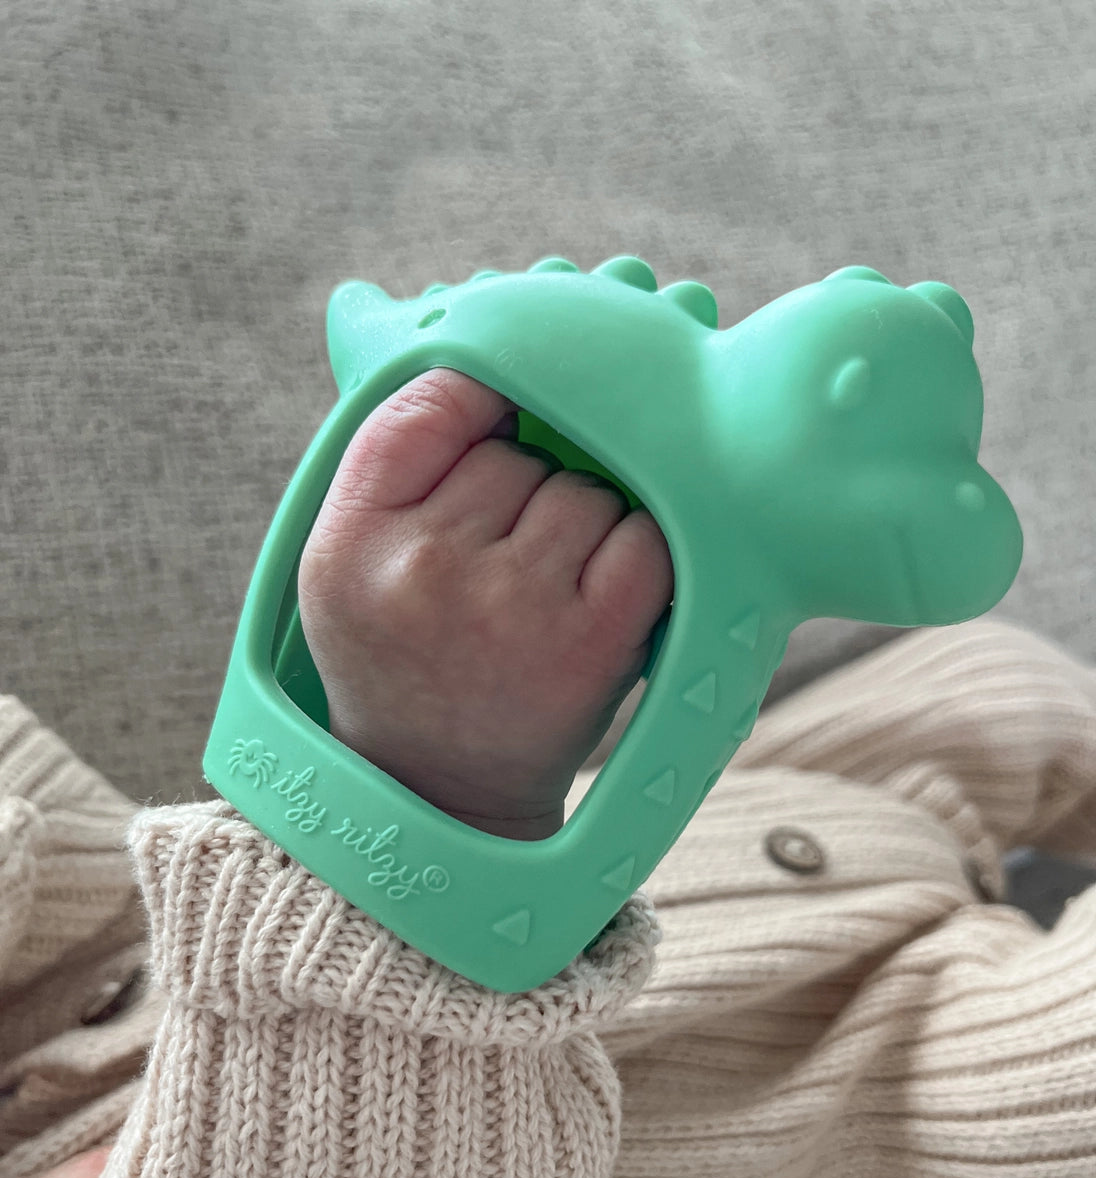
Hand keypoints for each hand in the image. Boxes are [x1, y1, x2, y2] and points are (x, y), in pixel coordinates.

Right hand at [299, 368, 672, 839]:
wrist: (442, 794)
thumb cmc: (401, 659)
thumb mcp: (345, 564)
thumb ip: (391, 464)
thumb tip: (481, 349)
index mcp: (349, 541)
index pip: (427, 404)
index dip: (479, 393)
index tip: (501, 412)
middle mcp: (424, 568)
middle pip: (517, 451)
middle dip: (525, 488)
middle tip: (503, 562)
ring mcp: (513, 605)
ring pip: (584, 490)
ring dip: (582, 526)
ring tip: (543, 594)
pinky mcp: (592, 642)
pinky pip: (641, 539)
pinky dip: (636, 558)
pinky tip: (600, 599)